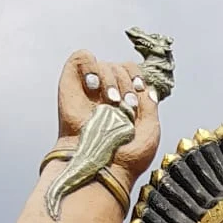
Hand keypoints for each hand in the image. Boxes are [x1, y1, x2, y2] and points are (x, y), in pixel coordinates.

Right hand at [55, 49, 161, 180]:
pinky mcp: (71, 83)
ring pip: (105, 64)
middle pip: (120, 67)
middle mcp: (107, 92)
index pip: (132, 71)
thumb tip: (146, 86)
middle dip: (127, 85)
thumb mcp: (151, 130)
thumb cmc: (127, 156)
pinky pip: (81, 57)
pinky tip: (94, 87)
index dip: (137, 77)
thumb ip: (150, 104)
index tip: (138, 93)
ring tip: (111, 104)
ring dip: (111, 81)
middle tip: (125, 108)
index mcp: (125, 100)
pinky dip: (90, 66)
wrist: (102, 165)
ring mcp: (90, 88)